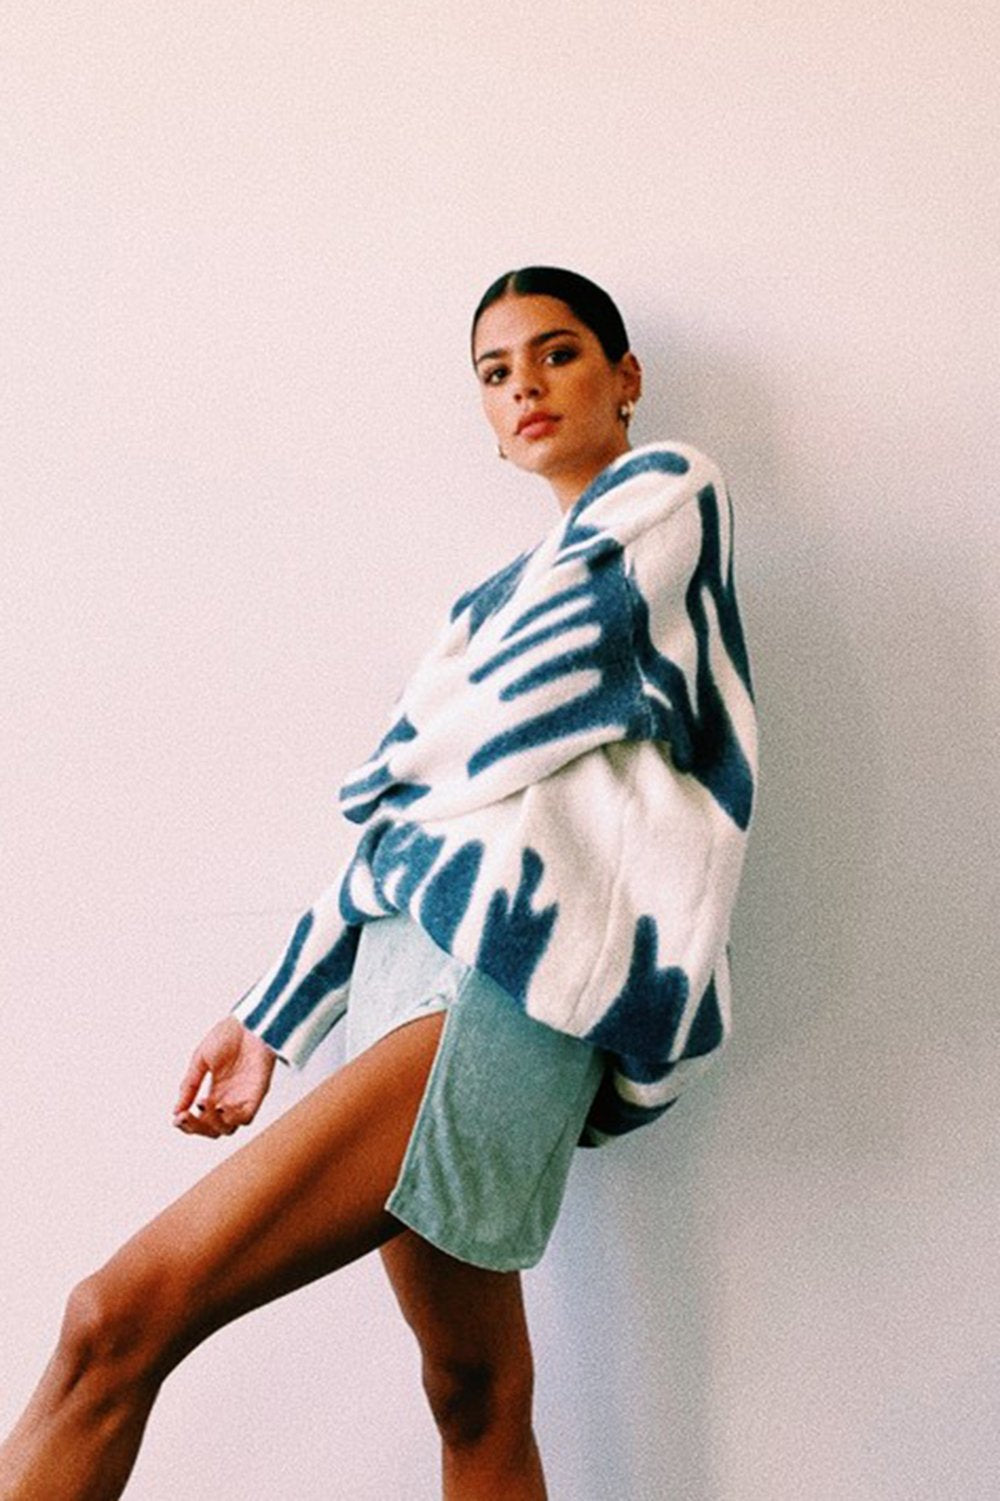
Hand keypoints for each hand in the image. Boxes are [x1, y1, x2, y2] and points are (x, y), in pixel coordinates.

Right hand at [173, 1017, 277, 1137]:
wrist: (249, 1020)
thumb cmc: (229, 1034)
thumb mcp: (201, 1060)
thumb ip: (190, 1085)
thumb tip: (175, 1111)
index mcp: (216, 1091)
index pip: (201, 1120)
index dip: (188, 1124)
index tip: (178, 1117)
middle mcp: (229, 1098)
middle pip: (213, 1130)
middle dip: (197, 1128)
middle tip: (186, 1115)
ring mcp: (243, 1097)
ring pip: (229, 1128)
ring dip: (213, 1124)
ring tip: (205, 1107)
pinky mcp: (257, 1093)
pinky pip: (247, 1117)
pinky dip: (232, 1119)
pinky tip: (221, 1107)